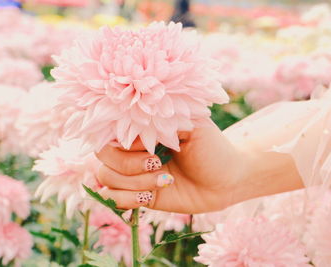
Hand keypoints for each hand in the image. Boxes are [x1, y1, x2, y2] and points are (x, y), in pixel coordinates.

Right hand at [95, 123, 243, 213]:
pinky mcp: (138, 195)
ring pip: (106, 177)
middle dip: (127, 163)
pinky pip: (113, 198)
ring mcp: (134, 174)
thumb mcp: (191, 125)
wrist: (228, 180)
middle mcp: (134, 150)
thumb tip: (129, 127)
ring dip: (134, 182)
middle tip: (157, 162)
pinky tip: (152, 194)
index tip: (148, 144)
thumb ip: (159, 121)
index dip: (121, 139)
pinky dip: (128, 199)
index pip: (109, 129)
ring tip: (163, 181)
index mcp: (143, 128)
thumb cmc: (212, 148)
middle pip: (102, 155)